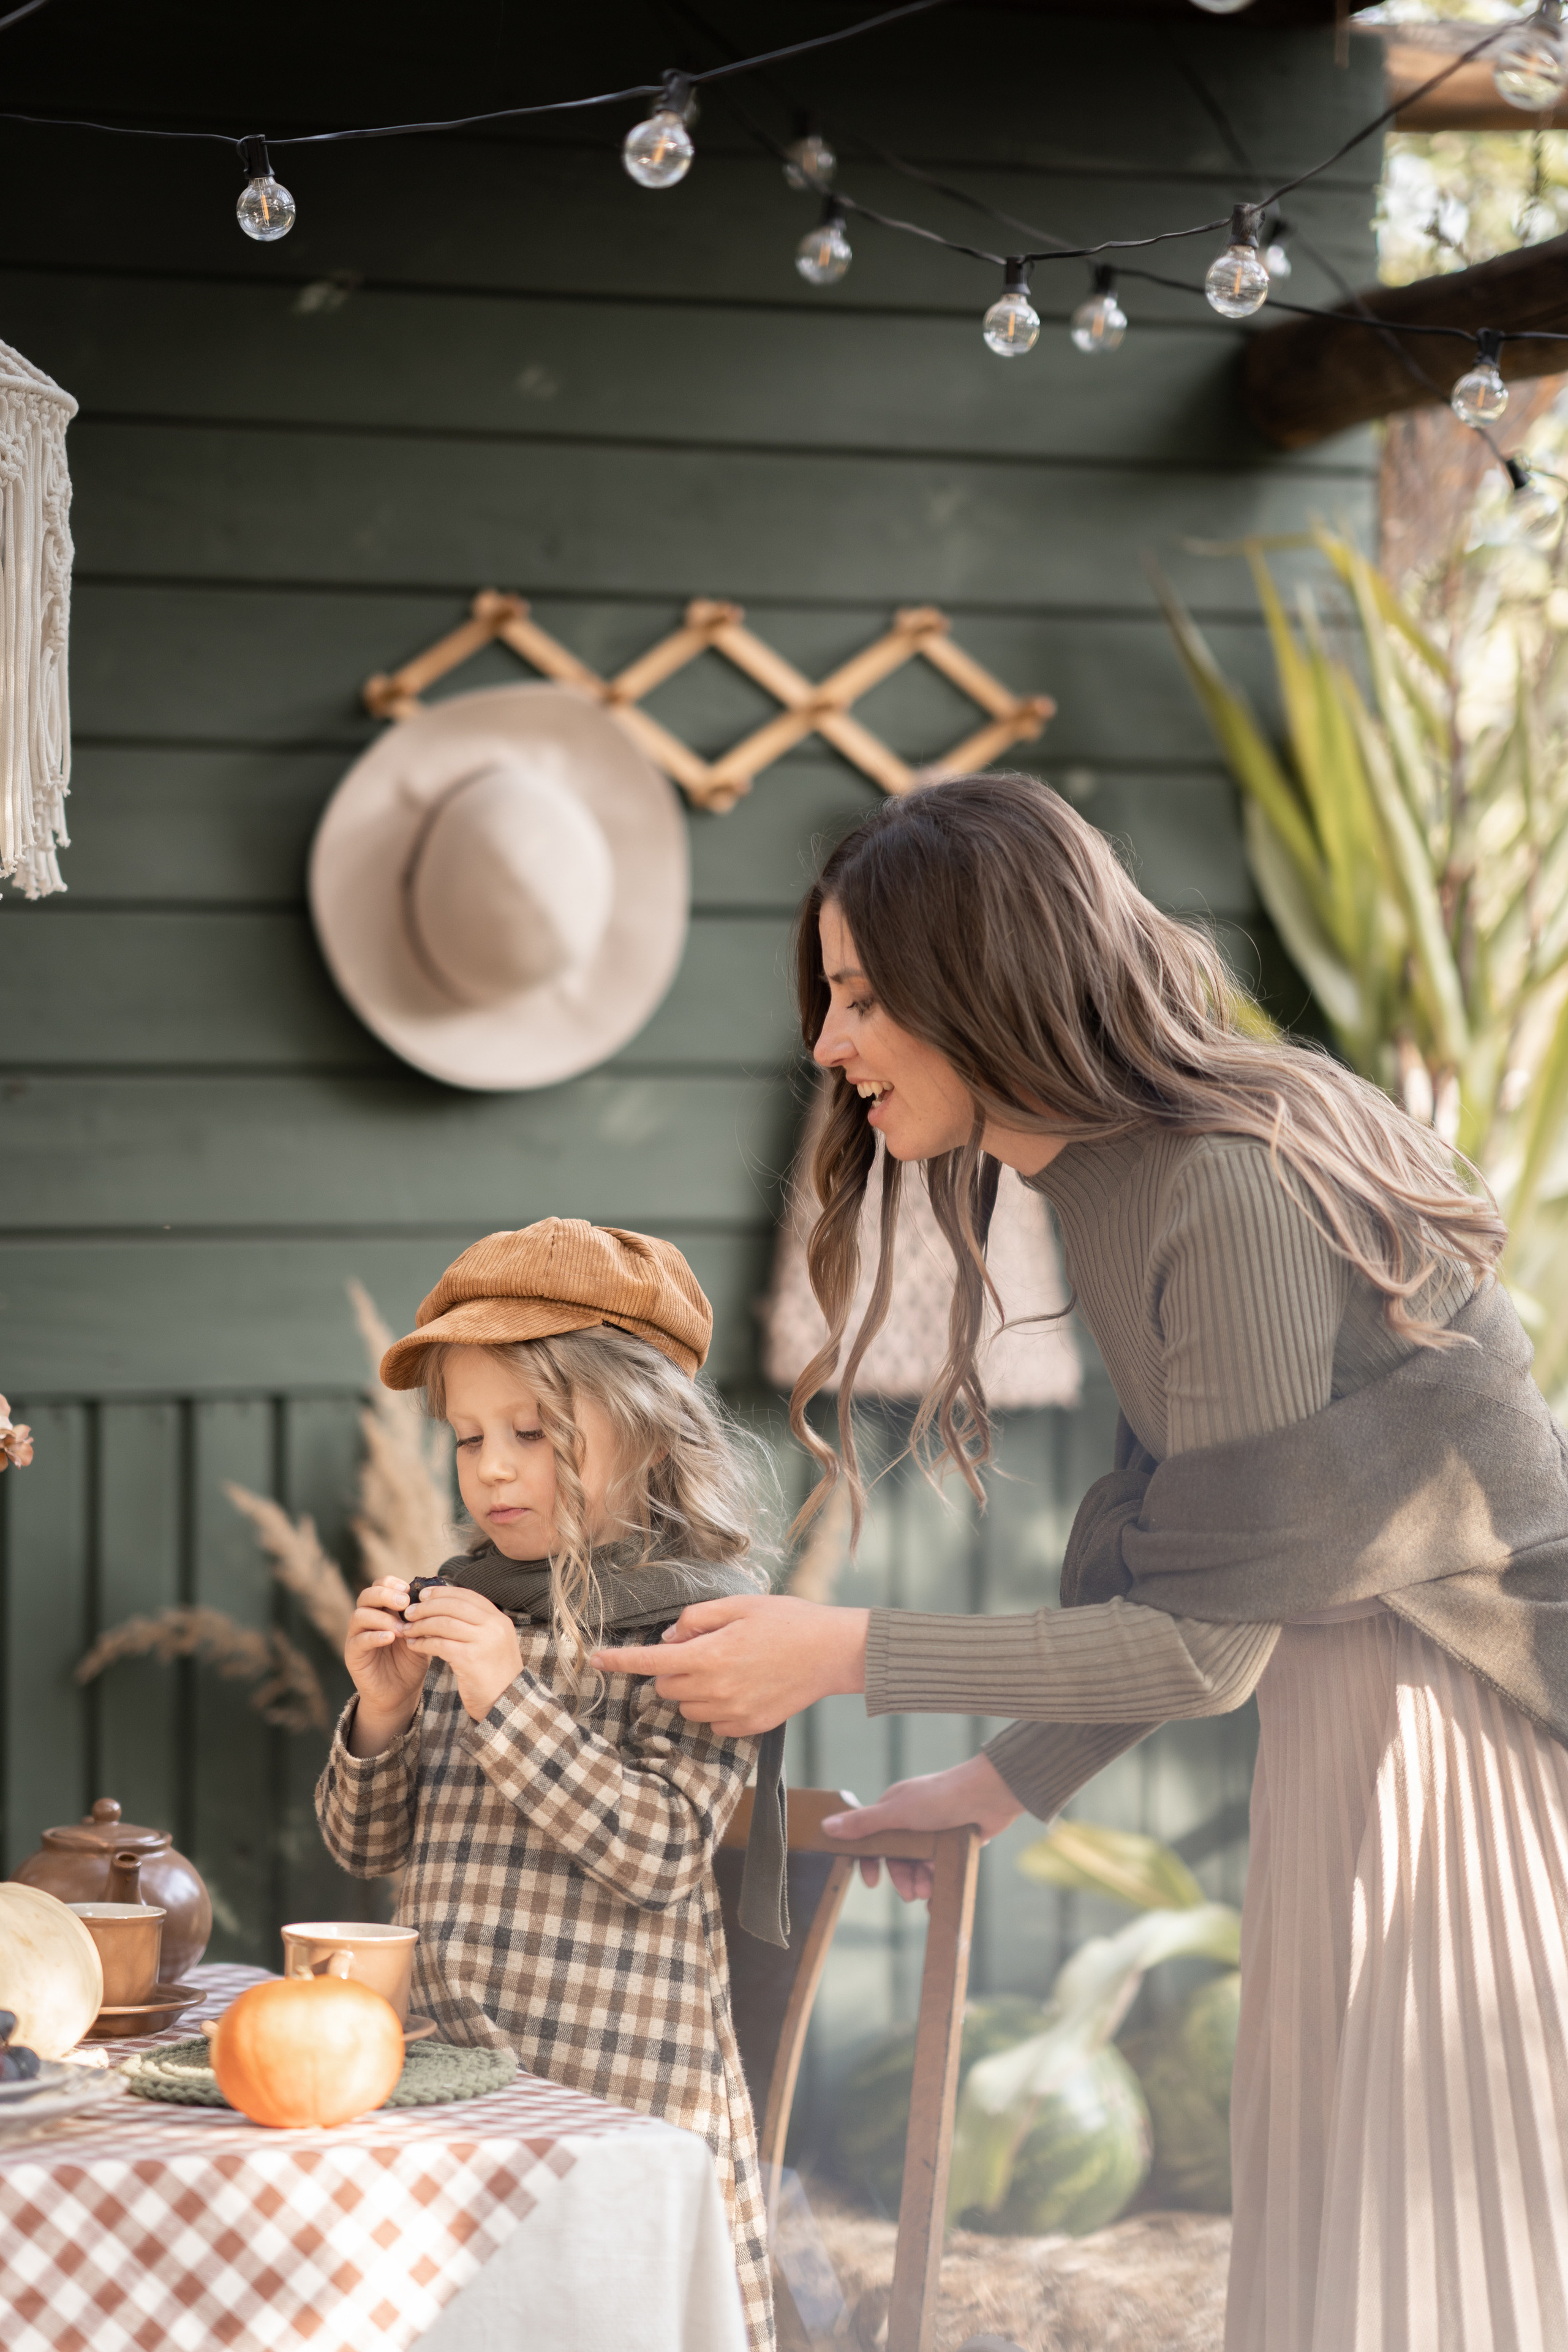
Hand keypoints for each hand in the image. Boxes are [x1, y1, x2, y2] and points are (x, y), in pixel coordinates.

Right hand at [345, 1577, 429, 1753]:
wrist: (400, 1693)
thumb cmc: (411, 1660)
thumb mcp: (421, 1635)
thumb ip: (423, 1618)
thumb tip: (434, 1597)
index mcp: (383, 1610)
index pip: (380, 1585)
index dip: (392, 1583)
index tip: (409, 1590)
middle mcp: (367, 1619)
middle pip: (366, 1595)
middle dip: (385, 1595)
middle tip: (404, 1602)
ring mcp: (357, 1636)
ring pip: (359, 1615)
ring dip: (382, 1618)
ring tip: (401, 1628)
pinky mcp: (353, 1655)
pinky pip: (358, 1641)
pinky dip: (374, 1636)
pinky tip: (390, 1638)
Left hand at [402, 1581, 523, 1722]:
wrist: (506, 1702)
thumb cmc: (494, 1673)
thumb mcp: (491, 1643)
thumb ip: (475, 1625)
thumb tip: (445, 1607)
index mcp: (499, 1619)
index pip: (467, 1595)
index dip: (442, 1592)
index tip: (423, 1595)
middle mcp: (494, 1626)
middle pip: (453, 1605)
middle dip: (427, 1606)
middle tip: (409, 1612)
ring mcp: (483, 1641)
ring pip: (444, 1623)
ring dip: (420, 1625)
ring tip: (407, 1629)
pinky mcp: (470, 1659)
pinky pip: (439, 1644)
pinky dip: (423, 1643)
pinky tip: (413, 1645)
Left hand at [592, 1594, 869, 1736]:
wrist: (833, 1652)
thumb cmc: (788, 1620)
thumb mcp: (739, 1605)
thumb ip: (696, 1619)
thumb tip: (669, 1638)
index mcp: (709, 1655)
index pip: (650, 1661)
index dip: (619, 1661)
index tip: (596, 1659)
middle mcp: (715, 1689)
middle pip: (666, 1686)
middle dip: (672, 1667)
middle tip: (704, 1647)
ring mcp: (732, 1713)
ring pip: (687, 1707)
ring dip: (693, 1688)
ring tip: (728, 1666)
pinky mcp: (748, 1727)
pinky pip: (712, 1723)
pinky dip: (716, 1707)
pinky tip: (741, 1687)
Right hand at [823, 1754, 1022, 1903]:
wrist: (988, 1796)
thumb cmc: (940, 1798)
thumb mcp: (897, 1812)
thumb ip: (863, 1823)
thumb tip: (826, 1827)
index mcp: (894, 1809)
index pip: (873, 1839)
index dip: (871, 1862)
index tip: (873, 1883)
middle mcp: (912, 1822)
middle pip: (898, 1859)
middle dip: (902, 1878)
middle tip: (911, 1893)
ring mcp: (934, 1834)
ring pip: (919, 1867)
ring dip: (921, 1883)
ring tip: (929, 1889)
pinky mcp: (954, 1845)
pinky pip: (940, 1872)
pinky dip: (938, 1889)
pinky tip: (938, 1903)